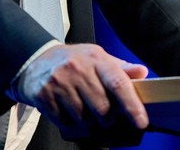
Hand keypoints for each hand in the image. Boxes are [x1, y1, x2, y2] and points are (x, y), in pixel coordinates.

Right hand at [14, 43, 149, 139]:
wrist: (36, 59)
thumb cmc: (73, 60)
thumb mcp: (97, 57)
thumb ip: (120, 68)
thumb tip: (143, 72)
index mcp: (95, 59)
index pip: (118, 83)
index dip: (132, 105)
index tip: (141, 121)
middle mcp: (78, 69)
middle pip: (102, 107)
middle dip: (107, 119)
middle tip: (104, 115)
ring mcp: (59, 83)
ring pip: (83, 118)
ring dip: (87, 122)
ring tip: (83, 109)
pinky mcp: (44, 96)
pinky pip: (64, 122)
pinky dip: (70, 123)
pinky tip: (67, 111)